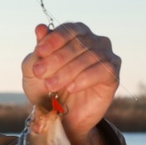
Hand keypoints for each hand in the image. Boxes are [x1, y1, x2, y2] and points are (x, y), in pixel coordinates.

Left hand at [21, 22, 120, 144]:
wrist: (60, 117)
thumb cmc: (46, 89)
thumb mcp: (33, 71)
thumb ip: (36, 52)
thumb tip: (40, 27)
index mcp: (75, 34)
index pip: (69, 29)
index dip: (55, 39)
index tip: (40, 51)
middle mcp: (94, 41)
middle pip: (79, 43)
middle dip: (57, 58)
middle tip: (40, 72)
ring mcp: (106, 57)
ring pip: (90, 56)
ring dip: (68, 71)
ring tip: (51, 85)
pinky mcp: (112, 75)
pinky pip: (103, 70)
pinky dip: (85, 78)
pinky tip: (71, 88)